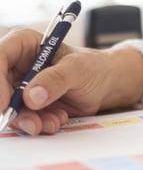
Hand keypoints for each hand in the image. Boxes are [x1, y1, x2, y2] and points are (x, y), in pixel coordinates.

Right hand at [0, 28, 142, 134]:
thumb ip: (56, 80)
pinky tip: (58, 119)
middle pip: (0, 88)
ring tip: (55, 121)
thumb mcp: (77, 69)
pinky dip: (40, 124)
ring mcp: (21, 86)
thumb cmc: (92, 68)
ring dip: (30, 121)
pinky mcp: (29, 105)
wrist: (105, 85)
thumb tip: (32, 96)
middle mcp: (17, 65)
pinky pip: (24, 119)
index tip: (5, 104)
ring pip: (10, 108)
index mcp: (24, 44)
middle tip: (32, 124)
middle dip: (14, 110)